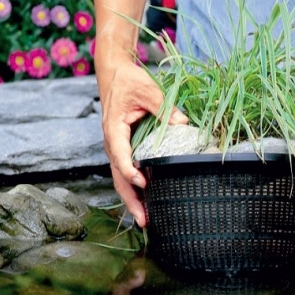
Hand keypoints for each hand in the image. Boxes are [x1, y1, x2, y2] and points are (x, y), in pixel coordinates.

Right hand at [98, 59, 187, 226]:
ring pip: (121, 178)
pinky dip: (134, 188)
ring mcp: (116, 147)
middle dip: (130, 199)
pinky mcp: (123, 147)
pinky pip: (126, 171)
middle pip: (118, 176)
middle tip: (144, 220)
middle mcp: (112, 141)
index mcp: (114, 129)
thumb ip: (163, 106)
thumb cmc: (129, 80)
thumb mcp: (147, 88)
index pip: (119, 154)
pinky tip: (146, 201)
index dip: (129, 170)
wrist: (114, 74)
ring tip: (145, 220)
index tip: (142, 182)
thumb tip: (182, 122)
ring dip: (132, 199)